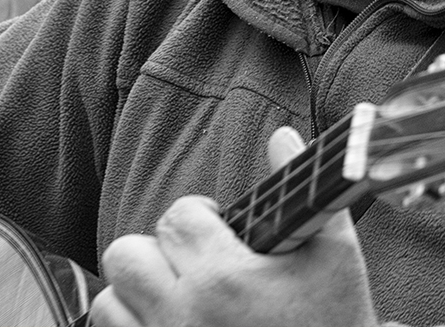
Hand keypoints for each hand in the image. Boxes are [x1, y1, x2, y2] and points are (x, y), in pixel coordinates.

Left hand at [91, 127, 378, 326]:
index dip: (201, 216)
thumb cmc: (334, 324)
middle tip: (194, 264)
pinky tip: (172, 325)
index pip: (178, 217)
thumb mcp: (333, 257)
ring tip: (178, 298)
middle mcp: (183, 317)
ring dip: (138, 294)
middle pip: (127, 255)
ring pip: (110, 303)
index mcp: (224, 279)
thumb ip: (303, 191)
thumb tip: (282, 137)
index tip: (222, 231)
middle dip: (158, 251)